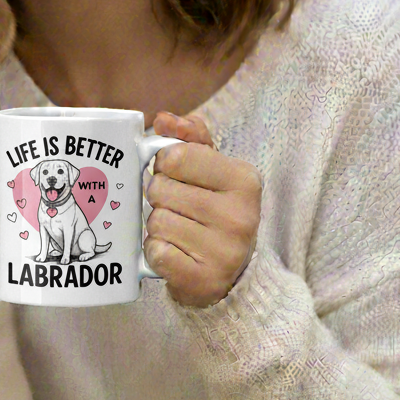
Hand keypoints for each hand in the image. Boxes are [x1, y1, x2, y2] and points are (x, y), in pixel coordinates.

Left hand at [146, 111, 259, 307]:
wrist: (234, 275)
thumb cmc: (216, 210)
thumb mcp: (213, 169)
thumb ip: (190, 137)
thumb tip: (164, 119)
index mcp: (244, 179)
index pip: (175, 156)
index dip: (165, 164)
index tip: (176, 175)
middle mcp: (240, 215)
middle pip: (160, 189)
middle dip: (160, 196)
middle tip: (178, 207)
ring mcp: (225, 251)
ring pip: (156, 221)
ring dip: (157, 225)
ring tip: (179, 230)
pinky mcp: (204, 280)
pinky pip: (155, 252)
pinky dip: (157, 251)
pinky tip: (175, 252)